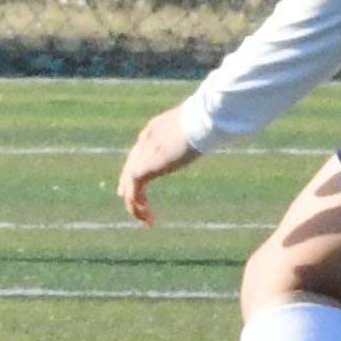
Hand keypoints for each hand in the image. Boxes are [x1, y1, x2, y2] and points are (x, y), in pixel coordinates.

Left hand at [118, 105, 201, 227]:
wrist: (201, 121)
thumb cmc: (209, 121)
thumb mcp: (200, 128)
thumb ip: (197, 135)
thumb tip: (214, 136)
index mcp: (155, 128)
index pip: (141, 150)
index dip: (137, 165)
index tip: (137, 178)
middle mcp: (145, 140)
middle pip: (130, 165)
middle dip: (128, 184)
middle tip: (127, 199)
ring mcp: (143, 154)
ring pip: (130, 181)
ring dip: (135, 202)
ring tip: (144, 219)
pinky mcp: (144, 167)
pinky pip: (134, 191)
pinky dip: (137, 206)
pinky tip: (147, 218)